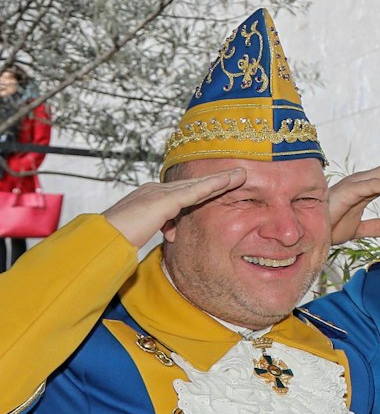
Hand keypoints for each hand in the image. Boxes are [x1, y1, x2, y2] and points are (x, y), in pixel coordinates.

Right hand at [101, 168, 245, 247]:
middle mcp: (155, 190)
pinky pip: (194, 192)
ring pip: (197, 185)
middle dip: (216, 179)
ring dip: (220, 179)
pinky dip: (212, 186)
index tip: (222, 185)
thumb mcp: (144, 232)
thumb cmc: (118, 240)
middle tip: (239, 173)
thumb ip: (160, 228)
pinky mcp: (164, 201)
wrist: (103, 239)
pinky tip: (228, 182)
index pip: (183, 192)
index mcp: (150, 197)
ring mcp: (159, 193)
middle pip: (193, 184)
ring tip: (241, 174)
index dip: (204, 189)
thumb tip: (171, 234)